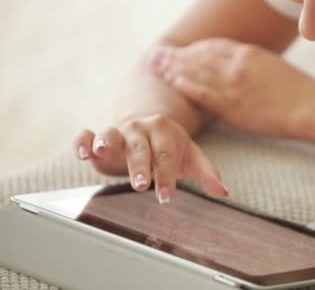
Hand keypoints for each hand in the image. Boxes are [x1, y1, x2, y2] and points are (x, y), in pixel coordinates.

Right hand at [72, 114, 228, 203]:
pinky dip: (81, 142)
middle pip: (140, 147)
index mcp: (164, 130)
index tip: (167, 196)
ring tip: (102, 151)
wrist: (148, 129)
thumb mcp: (191, 158)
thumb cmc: (172, 147)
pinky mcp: (96, 139)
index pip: (166, 154)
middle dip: (140, 165)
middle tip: (141, 185)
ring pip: (110, 134)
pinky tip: (81, 153)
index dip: (167, 175)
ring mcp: (118, 132)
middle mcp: (140, 128)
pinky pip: (85, 136)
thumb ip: (206, 174)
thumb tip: (224, 192)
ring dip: (106, 142)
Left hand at [150, 39, 314, 137]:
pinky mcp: (233, 103)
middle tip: (156, 54)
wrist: (313, 106)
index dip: (194, 48)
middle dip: (176, 55)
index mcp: (250, 53)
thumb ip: (255, 66)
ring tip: (155, 65)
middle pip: (199, 56)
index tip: (181, 49)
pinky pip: (202, 91)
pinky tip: (172, 81)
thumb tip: (245, 66)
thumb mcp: (276, 69)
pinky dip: (185, 84)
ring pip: (196, 71)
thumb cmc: (301, 92)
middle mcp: (237, 63)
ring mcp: (233, 83)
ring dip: (173, 67)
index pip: (214, 46)